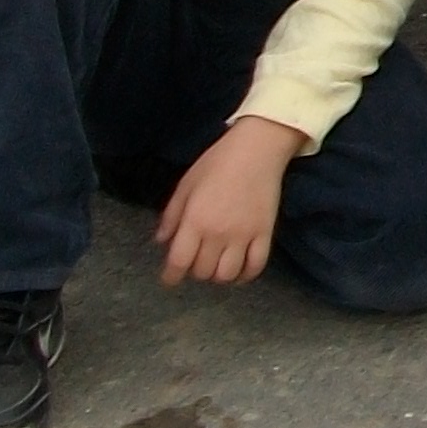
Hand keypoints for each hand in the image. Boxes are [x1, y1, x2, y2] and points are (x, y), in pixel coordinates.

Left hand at [154, 114, 297, 287]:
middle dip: (194, 270)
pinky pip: (256, 266)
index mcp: (195, 220)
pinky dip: (245, 275)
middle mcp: (218, 233)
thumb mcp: (186, 184)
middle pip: (202, 271)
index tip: (169, 278)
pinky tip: (239, 270)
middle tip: (195, 260)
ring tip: (216, 265)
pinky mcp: (265, 233)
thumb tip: (161, 241)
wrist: (258, 149)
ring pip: (227, 275)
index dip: (171, 276)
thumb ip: (171, 215)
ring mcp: (244, 235)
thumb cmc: (217, 162)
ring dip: (218, 275)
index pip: (179, 261)